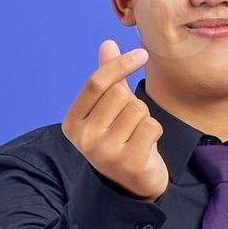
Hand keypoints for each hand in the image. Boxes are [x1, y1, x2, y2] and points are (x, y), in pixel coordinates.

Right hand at [60, 39, 167, 201]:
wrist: (131, 185)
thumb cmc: (120, 140)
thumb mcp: (108, 110)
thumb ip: (108, 79)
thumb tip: (108, 43)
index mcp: (72, 123)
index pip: (96, 82)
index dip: (120, 64)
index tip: (142, 54)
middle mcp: (84, 139)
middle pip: (120, 95)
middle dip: (133, 102)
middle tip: (130, 123)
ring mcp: (105, 153)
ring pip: (138, 110)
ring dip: (145, 118)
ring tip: (136, 136)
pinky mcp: (129, 162)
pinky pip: (151, 126)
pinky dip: (154, 131)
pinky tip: (146, 146)